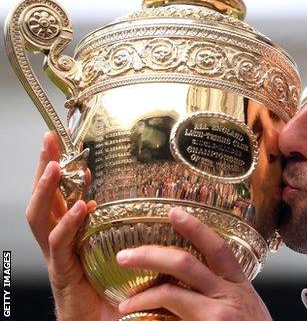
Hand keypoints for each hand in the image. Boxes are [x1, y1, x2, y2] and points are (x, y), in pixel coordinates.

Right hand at [26, 132, 119, 320]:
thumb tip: (138, 206)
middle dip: (44, 168)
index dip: (59, 170)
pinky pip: (59, 245)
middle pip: (44, 198)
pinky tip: (80, 208)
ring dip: (46, 190)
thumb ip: (123, 230)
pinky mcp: (62, 273)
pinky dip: (68, 224)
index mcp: (72, 234)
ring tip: (55, 167)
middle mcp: (59, 242)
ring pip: (41, 217)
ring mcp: (57, 257)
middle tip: (48, 141)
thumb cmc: (112, 291)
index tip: (64, 144)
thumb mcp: (120, 252)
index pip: (60, 195)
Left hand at [115, 208, 271, 320]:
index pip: (217, 247)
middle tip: (125, 256)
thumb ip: (225, 288)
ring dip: (142, 295)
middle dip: (150, 256)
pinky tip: (138, 318)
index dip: (195, 227)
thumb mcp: (245, 304)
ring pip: (170, 293)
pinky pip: (169, 318)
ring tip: (125, 303)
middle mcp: (229, 294)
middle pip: (185, 264)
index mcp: (238, 284)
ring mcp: (217, 313)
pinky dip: (150, 316)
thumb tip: (192, 279)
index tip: (174, 212)